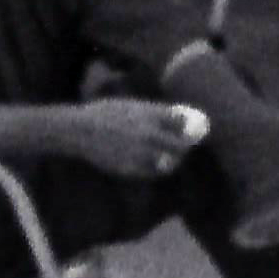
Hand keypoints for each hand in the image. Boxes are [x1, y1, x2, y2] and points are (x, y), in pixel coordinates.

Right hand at [62, 96, 205, 177]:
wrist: (82, 130)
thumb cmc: (107, 113)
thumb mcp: (133, 105)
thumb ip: (156, 112)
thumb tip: (179, 115)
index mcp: (149, 115)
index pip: (182, 122)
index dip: (193, 127)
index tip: (196, 128)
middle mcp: (148, 133)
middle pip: (180, 144)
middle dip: (186, 146)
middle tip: (186, 146)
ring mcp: (139, 152)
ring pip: (169, 161)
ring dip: (174, 160)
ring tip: (173, 157)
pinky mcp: (131, 168)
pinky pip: (152, 171)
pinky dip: (158, 169)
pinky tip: (156, 164)